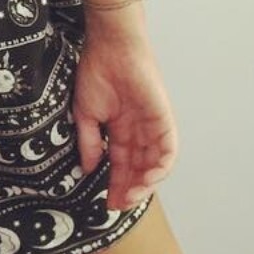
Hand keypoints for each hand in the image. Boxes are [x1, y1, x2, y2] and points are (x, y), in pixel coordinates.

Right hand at [72, 31, 179, 210]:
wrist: (110, 47)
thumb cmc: (96, 72)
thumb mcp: (85, 114)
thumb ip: (89, 142)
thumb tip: (88, 169)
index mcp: (120, 129)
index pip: (120, 165)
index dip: (115, 184)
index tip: (107, 203)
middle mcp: (138, 131)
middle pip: (138, 169)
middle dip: (129, 190)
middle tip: (118, 205)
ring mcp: (152, 125)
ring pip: (154, 164)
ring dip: (144, 184)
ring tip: (131, 197)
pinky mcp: (163, 119)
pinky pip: (167, 150)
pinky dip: (160, 168)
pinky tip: (147, 180)